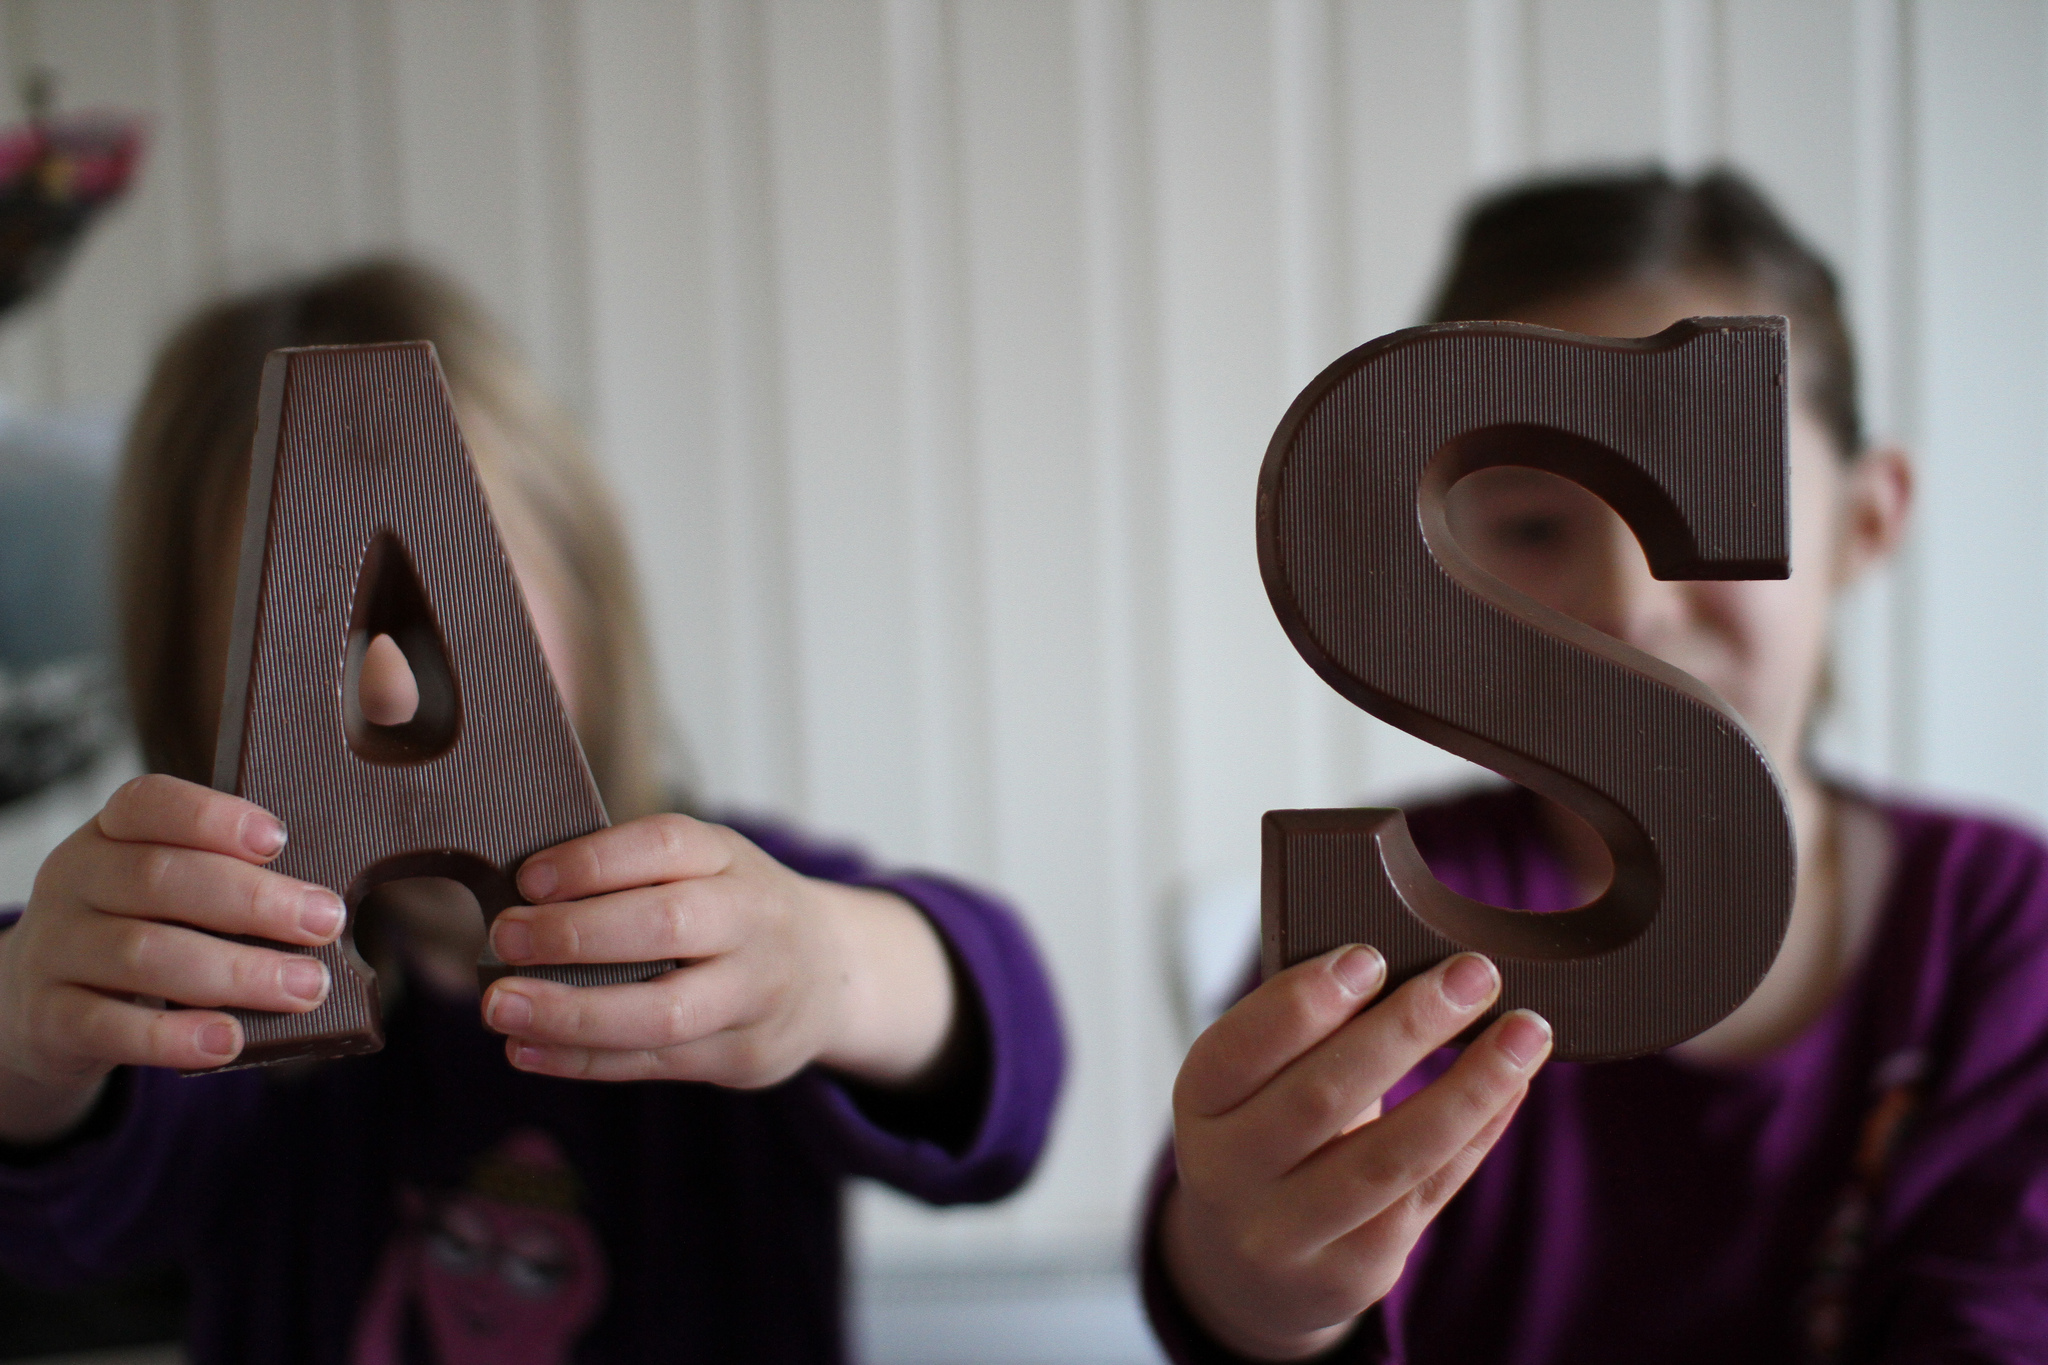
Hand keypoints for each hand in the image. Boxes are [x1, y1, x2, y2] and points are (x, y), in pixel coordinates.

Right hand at [0, 775, 344, 1142]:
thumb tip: (323, 905)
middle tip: (324, 922)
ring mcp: (56, 950)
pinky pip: (110, 1027)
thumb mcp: (162, 891)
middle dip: (254, 901)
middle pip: (160, 879)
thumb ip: (224, 881)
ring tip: (303, 987)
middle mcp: (75, 882)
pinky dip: (174, 1037)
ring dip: (236, 972)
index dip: (213, 816)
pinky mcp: (48, 1018)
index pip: (149, 803)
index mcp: (109, 835)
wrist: (38, 1006)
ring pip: (143, 954)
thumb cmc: (134, 932)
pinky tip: (228, 1039)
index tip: (278, 838)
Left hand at [479, 814, 956, 1088]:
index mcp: (733, 859)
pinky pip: (655, 1064)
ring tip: (501, 1008)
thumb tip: (519, 902)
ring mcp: (757, 993)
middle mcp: (755, 921)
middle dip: (573, 934)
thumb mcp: (705, 868)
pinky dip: (582, 1060)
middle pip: (666, 925)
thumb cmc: (734, 912)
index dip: (593, 861)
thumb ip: (633, 878)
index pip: (666, 845)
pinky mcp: (746, 1056)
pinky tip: (528, 1050)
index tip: (528, 879)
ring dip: (570, 1014)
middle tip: (503, 939)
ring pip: (661, 1012)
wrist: (832, 973)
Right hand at [1160, 946, 1550, 1359]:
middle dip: (1406, 1029)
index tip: (1372, 955)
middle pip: (1322, 1098)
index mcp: (1200, 1103)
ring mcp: (1288, 1234)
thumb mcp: (1254, 1081)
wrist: (1248, 1269)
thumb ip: (1306, 1030)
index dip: (1305, 1002)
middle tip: (1474, 974)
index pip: (1242, 1047)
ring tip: (1525, 1031)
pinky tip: (1513, 1085)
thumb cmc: (1268, 1134)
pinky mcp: (1355, 1269)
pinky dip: (1479, 1132)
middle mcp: (1228, 1174)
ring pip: (1390, 1157)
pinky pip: (1429, 1192)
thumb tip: (1412, 965)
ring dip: (1469, 1086)